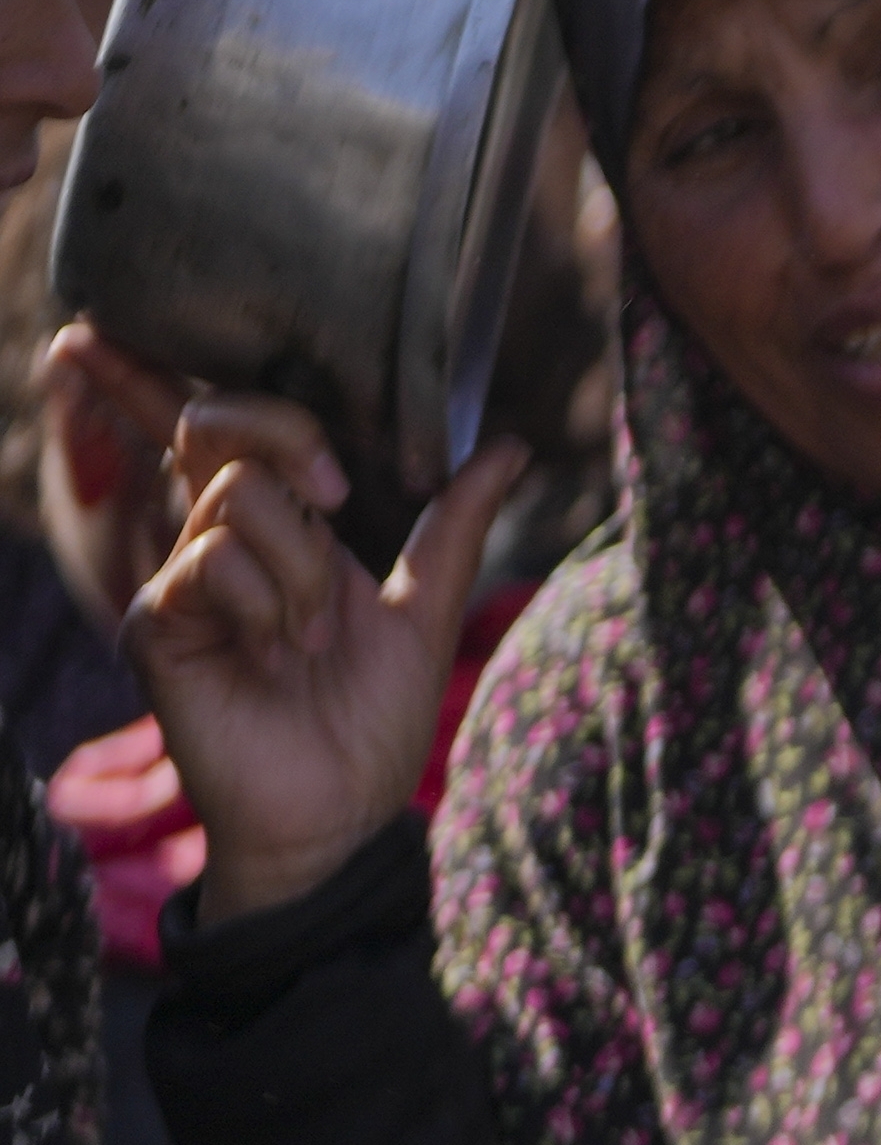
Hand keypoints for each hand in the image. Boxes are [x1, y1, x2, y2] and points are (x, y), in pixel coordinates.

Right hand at [52, 328, 524, 919]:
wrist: (342, 808)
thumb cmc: (373, 718)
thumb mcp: (427, 609)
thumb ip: (454, 524)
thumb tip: (509, 443)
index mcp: (271, 527)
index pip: (210, 428)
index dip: (146, 373)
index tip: (106, 336)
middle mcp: (213, 539)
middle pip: (214, 426)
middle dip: (290, 444)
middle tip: (339, 502)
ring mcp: (178, 579)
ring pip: (236, 498)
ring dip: (304, 567)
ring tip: (314, 638)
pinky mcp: (157, 623)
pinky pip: (212, 561)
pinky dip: (268, 602)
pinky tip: (279, 653)